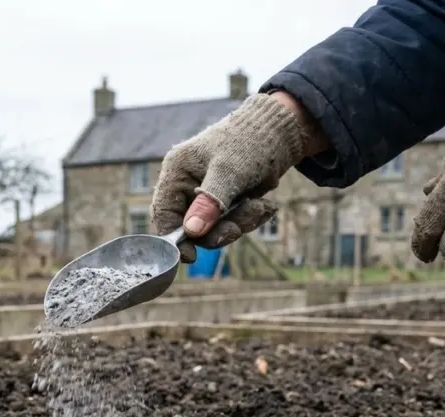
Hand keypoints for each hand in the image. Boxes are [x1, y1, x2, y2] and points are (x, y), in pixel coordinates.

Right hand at [150, 91, 321, 262]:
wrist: (280, 133)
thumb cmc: (249, 142)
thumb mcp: (229, 172)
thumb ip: (209, 201)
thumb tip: (191, 232)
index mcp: (177, 172)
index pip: (164, 213)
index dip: (174, 238)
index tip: (191, 257)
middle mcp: (187, 186)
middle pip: (192, 227)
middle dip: (218, 230)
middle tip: (239, 228)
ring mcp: (207, 196)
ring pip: (214, 229)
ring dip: (240, 223)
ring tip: (261, 206)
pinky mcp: (226, 203)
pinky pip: (232, 224)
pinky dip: (250, 219)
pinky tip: (265, 205)